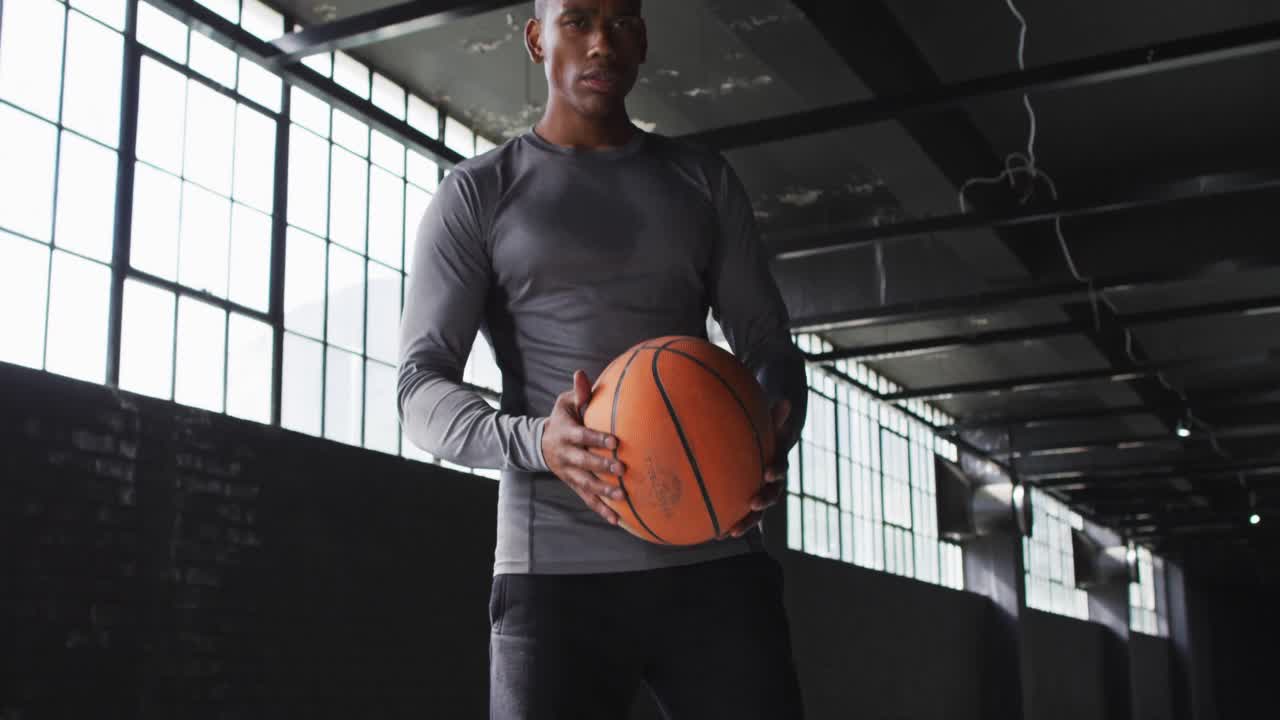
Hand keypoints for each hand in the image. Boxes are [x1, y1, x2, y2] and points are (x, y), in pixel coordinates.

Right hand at [541, 370, 627, 525]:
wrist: (541, 443)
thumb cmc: (563, 419)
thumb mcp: (565, 403)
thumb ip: (578, 393)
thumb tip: (581, 374)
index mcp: (566, 433)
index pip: (582, 436)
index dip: (597, 439)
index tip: (614, 442)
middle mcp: (566, 455)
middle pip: (584, 463)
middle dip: (602, 467)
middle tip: (622, 469)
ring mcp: (569, 473)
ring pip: (586, 484)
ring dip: (603, 492)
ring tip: (622, 496)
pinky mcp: (573, 485)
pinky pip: (587, 499)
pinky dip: (601, 510)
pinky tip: (617, 520)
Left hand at [725, 398, 790, 538]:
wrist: (762, 450)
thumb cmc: (762, 434)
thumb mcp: (766, 423)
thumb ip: (773, 416)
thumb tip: (785, 401)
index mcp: (777, 463)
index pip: (780, 467)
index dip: (776, 470)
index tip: (768, 473)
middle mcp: (772, 483)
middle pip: (772, 496)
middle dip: (763, 502)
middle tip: (754, 504)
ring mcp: (760, 496)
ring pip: (757, 514)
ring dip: (746, 523)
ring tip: (730, 533)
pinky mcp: (747, 505)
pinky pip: (739, 517)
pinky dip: (728, 525)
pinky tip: (712, 535)